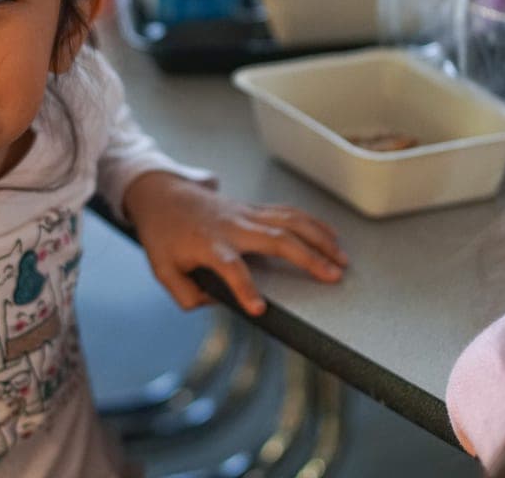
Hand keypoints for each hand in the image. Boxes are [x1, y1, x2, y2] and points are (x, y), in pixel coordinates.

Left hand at [123, 172, 347, 316]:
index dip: (244, 288)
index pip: (229, 267)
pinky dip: (313, 224)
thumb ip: (185, 294)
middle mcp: (232, 227)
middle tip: (333, 277)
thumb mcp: (163, 270)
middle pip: (275, 238)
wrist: (162, 195)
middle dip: (307, 257)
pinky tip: (332, 237)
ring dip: (319, 239)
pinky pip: (288, 213)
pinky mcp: (253, 209)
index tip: (259, 309)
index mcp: (208, 244)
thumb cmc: (164, 235)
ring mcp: (245, 214)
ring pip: (289, 221)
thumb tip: (213, 302)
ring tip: (342, 259)